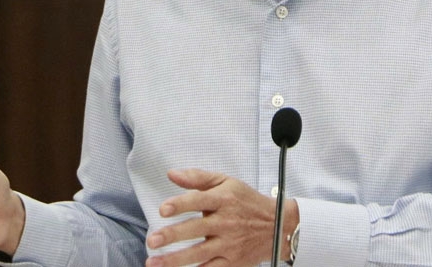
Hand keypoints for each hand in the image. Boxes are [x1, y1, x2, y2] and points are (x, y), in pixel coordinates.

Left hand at [145, 169, 297, 266]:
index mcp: (224, 200)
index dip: (180, 204)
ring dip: (175, 260)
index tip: (163, 209)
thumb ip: (198, 178)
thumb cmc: (247, 202)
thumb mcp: (226, 182)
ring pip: (199, 253)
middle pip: (196, 229)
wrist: (278, 226)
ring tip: (153, 262)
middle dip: (173, 236)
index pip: (199, 201)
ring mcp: (229, 244)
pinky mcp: (232, 262)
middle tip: (152, 240)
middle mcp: (226, 222)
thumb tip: (172, 174)